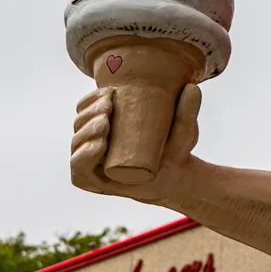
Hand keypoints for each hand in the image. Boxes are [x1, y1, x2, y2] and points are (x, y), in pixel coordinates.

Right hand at [70, 84, 200, 203]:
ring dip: (87, 131)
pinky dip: (83, 156)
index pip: (86, 107)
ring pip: (77, 143)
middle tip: (108, 109)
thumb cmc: (174, 149)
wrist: (177, 181)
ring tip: (105, 125)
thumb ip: (188, 109)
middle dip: (90, 113)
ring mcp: (92, 163)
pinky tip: (98, 145)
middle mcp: (93, 141)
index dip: (91, 98)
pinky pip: (78, 169)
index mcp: (105, 122)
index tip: (109, 92)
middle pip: (79, 123)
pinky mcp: (93, 183)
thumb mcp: (183, 128)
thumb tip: (193, 88)